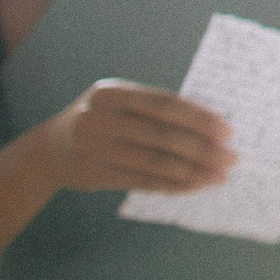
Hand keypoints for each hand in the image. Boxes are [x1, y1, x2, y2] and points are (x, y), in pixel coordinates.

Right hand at [39, 78, 232, 193]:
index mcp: (111, 92)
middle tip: (231, 158)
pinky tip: (193, 186)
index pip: (164, 104)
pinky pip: (142, 182)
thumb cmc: (101, 120)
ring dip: (193, 172)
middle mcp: (100, 118)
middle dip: (202, 149)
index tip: (227, 131)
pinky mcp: (94, 175)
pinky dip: (172, 184)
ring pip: (155, 162)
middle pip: (162, 135)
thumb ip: (153, 108)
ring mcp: (95, 148)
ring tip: (219, 176)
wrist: (48, 150)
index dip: (198, 118)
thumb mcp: (118, 103)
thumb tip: (209, 126)